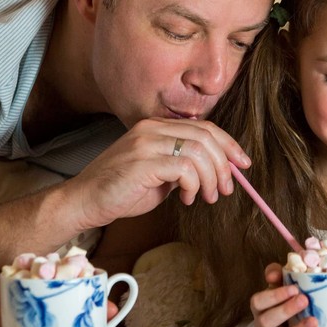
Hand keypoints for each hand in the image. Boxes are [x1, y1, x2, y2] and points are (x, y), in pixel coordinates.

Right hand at [69, 117, 251, 229]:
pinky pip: (185, 169)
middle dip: (224, 166)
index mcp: (156, 126)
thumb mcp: (159, 174)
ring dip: (211, 179)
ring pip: (199, 153)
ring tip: (206, 198)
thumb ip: (183, 166)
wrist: (85, 201)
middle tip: (226, 189)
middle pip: (207, 137)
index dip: (228, 145)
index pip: (204, 127)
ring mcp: (146, 143)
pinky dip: (194, 186)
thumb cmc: (120, 190)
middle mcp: (151, 128)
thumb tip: (218, 171)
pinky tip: (186, 199)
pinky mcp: (143, 162)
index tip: (242, 165)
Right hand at [250, 263, 326, 326]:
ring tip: (314, 322)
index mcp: (260, 308)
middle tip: (305, 300)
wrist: (284, 325)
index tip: (294, 288)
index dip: (274, 296)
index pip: (257, 302)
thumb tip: (273, 274)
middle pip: (265, 322)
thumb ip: (277, 274)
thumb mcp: (280, 284)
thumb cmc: (284, 299)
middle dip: (285, 311)